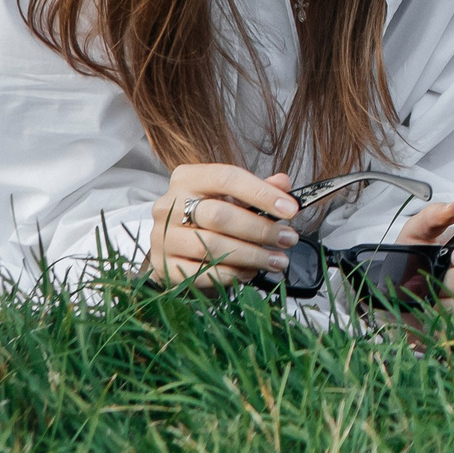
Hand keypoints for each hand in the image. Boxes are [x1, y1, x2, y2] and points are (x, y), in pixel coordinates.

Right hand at [146, 165, 298, 287]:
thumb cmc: (208, 219)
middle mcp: (169, 205)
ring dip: (252, 255)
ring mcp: (162, 237)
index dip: (262, 193)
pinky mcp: (162, 266)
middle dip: (260, 229)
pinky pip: (201, 272)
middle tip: (288, 239)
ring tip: (277, 260)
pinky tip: (251, 272)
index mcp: (188, 179)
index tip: (291, 210)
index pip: (227, 178)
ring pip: (211, 246)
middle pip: (219, 215)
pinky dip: (231, 274)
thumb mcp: (232, 198)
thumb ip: (257, 189)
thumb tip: (283, 183)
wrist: (172, 248)